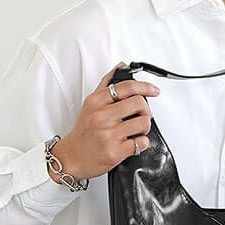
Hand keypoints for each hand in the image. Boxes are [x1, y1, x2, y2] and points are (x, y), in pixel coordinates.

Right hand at [49, 61, 160, 182]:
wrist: (70, 157)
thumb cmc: (84, 131)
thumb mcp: (90, 104)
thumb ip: (106, 84)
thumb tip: (121, 66)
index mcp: (96, 102)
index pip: (127, 87)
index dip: (145, 87)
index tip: (154, 90)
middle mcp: (102, 116)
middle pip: (139, 104)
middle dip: (145, 111)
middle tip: (140, 117)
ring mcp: (108, 134)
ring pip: (143, 123)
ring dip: (144, 128)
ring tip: (136, 131)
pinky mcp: (115, 151)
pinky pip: (141, 143)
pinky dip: (142, 143)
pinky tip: (133, 143)